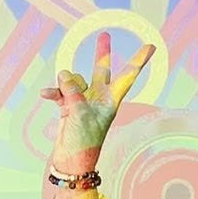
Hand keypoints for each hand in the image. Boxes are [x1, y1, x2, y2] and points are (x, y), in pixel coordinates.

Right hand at [41, 31, 155, 181]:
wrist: (71, 163)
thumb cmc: (83, 143)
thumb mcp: (79, 114)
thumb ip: (72, 90)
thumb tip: (64, 73)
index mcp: (111, 101)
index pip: (128, 76)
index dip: (138, 60)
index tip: (151, 46)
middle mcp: (99, 98)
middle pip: (101, 70)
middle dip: (101, 53)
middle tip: (104, 34)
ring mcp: (83, 101)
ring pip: (75, 80)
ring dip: (65, 85)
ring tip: (60, 96)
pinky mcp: (69, 107)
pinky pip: (61, 92)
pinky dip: (54, 92)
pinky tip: (46, 95)